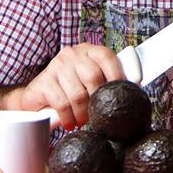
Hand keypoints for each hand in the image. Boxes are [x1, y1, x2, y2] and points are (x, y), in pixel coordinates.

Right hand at [4, 43, 123, 129]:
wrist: (37, 97)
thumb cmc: (70, 89)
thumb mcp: (90, 80)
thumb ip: (107, 80)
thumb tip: (135, 86)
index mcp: (89, 50)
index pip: (107, 57)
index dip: (118, 75)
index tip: (123, 92)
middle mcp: (73, 54)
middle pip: (93, 77)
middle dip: (97, 100)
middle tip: (97, 114)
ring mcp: (56, 66)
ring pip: (78, 94)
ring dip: (82, 113)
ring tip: (82, 120)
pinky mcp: (44, 82)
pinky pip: (62, 104)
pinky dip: (68, 117)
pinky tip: (69, 121)